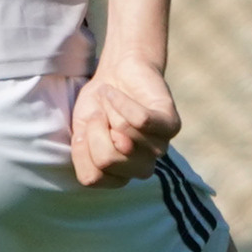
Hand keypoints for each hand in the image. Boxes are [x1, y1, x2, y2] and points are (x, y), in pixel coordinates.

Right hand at [72, 55, 179, 186]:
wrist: (118, 73)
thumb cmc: (99, 107)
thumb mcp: (81, 132)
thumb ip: (88, 152)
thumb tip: (122, 147)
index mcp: (119, 174)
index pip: (93, 178)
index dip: (82, 149)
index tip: (85, 130)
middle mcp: (141, 167)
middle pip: (108, 160)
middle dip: (95, 130)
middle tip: (99, 114)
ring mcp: (159, 148)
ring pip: (125, 139)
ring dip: (110, 113)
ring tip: (110, 102)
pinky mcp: (170, 125)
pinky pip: (142, 121)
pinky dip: (122, 103)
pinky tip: (115, 94)